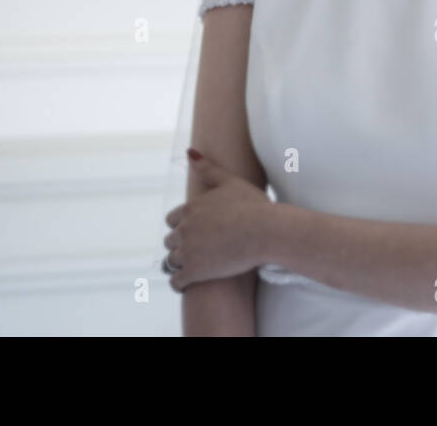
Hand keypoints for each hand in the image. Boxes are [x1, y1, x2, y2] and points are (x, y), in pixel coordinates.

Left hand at [162, 151, 272, 291]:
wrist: (266, 231)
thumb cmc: (253, 205)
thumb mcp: (230, 181)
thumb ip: (207, 168)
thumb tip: (189, 151)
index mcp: (190, 208)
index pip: (172, 220)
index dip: (183, 226)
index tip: (195, 232)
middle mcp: (184, 229)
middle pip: (170, 240)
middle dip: (181, 244)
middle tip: (197, 251)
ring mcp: (188, 251)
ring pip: (172, 260)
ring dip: (180, 264)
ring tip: (193, 267)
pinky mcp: (194, 271)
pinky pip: (176, 281)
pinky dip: (179, 284)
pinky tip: (187, 285)